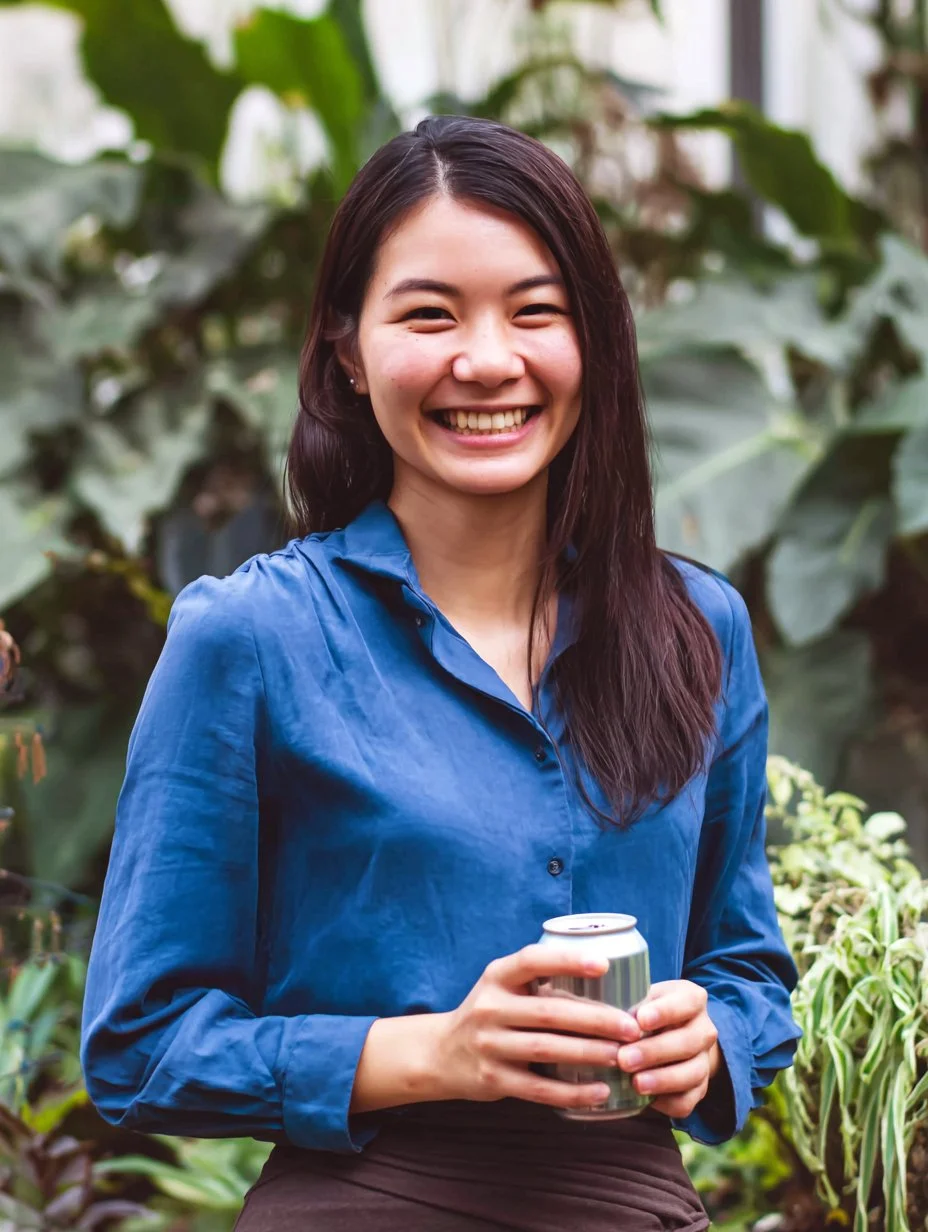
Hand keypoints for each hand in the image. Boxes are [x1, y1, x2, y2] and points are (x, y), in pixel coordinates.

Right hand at [431, 944, 641, 1111]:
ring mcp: (489, 1045)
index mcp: (497, 976)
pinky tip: (600, 1092)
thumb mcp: (504, 987)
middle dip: (595, 1019)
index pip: (533, 960)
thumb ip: (541, 982)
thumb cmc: (491, 1013)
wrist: (441, 1054)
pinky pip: (538, 1089)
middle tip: (632, 1027)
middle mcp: (490, 1007)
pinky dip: (572, 1092)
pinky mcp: (492, 1079)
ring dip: (589, 1054)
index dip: (568, 961)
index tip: (605, 964)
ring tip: (623, 1057)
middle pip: (549, 1012)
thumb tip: (610, 979)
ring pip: (546, 1049)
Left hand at [616, 980, 719, 1118]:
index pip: (687, 1002)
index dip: (665, 1011)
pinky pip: (688, 1101)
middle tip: (625, 1059)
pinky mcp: (698, 1089)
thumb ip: (631, 1005)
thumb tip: (608, 1021)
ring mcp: (704, 1061)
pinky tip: (647, 1100)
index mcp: (692, 999)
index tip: (641, 1020)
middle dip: (655, 1052)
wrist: (668, 1035)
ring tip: (635, 1083)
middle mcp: (704, 1030)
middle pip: (688, 1042)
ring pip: (691, 1074)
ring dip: (662, 1080)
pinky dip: (668, 1103)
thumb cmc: (647, 1011)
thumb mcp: (642, 998)